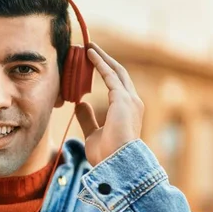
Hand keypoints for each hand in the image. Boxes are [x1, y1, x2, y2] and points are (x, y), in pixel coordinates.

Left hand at [75, 42, 143, 165]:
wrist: (116, 164)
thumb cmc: (107, 154)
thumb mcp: (93, 134)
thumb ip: (87, 118)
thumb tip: (79, 104)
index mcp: (128, 111)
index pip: (117, 86)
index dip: (106, 73)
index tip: (93, 63)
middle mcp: (132, 103)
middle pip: (119, 74)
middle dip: (105, 60)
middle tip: (91, 49)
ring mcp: (130, 100)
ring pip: (116, 71)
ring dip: (102, 58)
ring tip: (89, 47)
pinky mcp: (123, 99)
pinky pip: (110, 76)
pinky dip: (100, 63)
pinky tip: (90, 54)